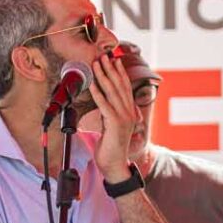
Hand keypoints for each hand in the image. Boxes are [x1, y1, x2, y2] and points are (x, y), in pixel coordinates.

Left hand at [90, 51, 138, 180]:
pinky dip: (98, 93)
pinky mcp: (115, 124)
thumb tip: (104, 104)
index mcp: (129, 112)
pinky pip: (105, 105)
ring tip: (97, 64)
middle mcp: (128, 113)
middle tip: (104, 56)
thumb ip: (110, 115)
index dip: (120, 73)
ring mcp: (123, 118)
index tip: (115, 60)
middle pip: (119, 86)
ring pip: (113, 92)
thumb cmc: (111, 148)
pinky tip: (93, 83)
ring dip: (104, 76)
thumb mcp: (112, 127)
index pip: (125, 88)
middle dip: (111, 69)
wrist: (115, 166)